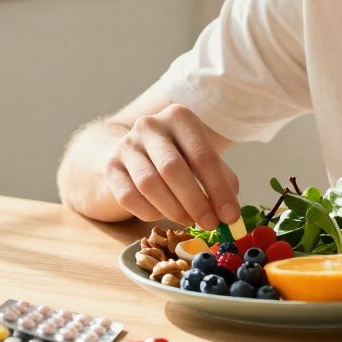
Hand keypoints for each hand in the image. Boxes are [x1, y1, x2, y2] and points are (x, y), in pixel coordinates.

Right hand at [104, 104, 239, 228]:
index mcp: (179, 117)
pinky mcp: (110, 167)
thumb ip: (220, 181)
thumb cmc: (176, 155)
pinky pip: (129, 197)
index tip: (230, 216)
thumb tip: (230, 213)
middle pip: (172, 169)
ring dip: (173, 210)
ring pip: (149, 185)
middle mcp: (150, 126)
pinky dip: (149, 212)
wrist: (131, 150)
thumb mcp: (201, 158)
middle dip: (195, 202)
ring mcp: (126, 145)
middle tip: (209, 224)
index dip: (218, 190)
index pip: (202, 156)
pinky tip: (162, 214)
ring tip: (188, 220)